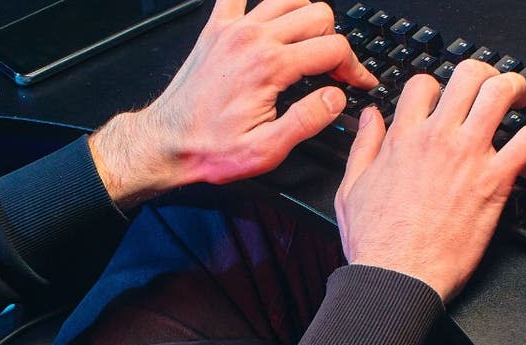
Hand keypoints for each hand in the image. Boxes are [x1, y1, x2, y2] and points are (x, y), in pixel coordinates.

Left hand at [89, 0, 376, 208]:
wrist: (166, 143)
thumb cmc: (209, 148)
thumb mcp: (267, 150)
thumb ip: (308, 120)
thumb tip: (337, 97)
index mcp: (270, 67)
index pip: (334, 49)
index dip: (355, 68)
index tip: (359, 83)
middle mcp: (253, 39)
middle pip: (318, 15)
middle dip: (334, 41)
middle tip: (332, 70)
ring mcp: (234, 29)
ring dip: (307, 18)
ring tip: (310, 46)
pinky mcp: (217, 29)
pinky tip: (268, 14)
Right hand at [335, 60, 525, 301]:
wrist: (397, 278)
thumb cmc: (375, 243)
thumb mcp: (351, 188)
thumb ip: (363, 146)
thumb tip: (370, 117)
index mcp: (402, 139)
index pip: (423, 84)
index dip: (435, 87)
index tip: (443, 100)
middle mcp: (437, 139)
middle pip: (467, 75)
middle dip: (484, 75)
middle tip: (491, 89)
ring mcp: (468, 157)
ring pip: (500, 94)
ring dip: (515, 90)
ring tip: (519, 100)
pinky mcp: (494, 182)